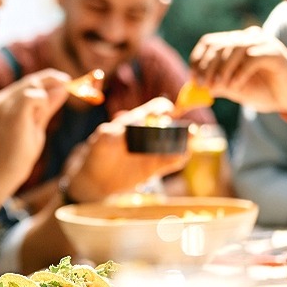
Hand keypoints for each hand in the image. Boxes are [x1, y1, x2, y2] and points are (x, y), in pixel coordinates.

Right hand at [0, 69, 69, 185]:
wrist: (4, 172)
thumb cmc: (18, 152)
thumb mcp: (36, 124)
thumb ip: (47, 106)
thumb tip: (63, 88)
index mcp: (3, 101)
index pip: (28, 81)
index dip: (48, 78)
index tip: (66, 80)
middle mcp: (1, 100)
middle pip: (32, 80)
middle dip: (53, 80)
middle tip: (70, 85)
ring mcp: (5, 105)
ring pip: (33, 85)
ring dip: (46, 97)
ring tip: (41, 118)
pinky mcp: (13, 113)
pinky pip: (34, 96)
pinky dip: (43, 102)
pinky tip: (39, 118)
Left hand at [65, 98, 188, 201]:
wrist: (95, 179)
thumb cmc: (97, 153)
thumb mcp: (102, 139)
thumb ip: (115, 131)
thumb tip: (128, 126)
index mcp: (137, 121)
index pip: (156, 108)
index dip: (163, 108)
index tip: (167, 112)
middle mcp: (149, 134)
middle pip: (171, 125)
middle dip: (178, 124)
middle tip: (184, 128)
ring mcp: (154, 151)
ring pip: (176, 142)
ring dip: (185, 139)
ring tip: (190, 138)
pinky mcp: (155, 167)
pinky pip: (173, 161)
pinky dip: (180, 157)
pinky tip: (181, 155)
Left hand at [190, 26, 286, 115]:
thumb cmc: (262, 91)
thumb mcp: (233, 88)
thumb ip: (215, 84)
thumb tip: (194, 85)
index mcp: (236, 42)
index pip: (209, 42)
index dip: (197, 59)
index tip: (193, 78)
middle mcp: (249, 37)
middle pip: (219, 45)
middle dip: (207, 67)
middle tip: (204, 86)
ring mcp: (263, 42)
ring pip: (234, 49)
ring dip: (223, 71)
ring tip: (222, 88)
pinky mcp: (275, 52)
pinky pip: (251, 58)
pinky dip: (240, 74)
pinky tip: (237, 86)